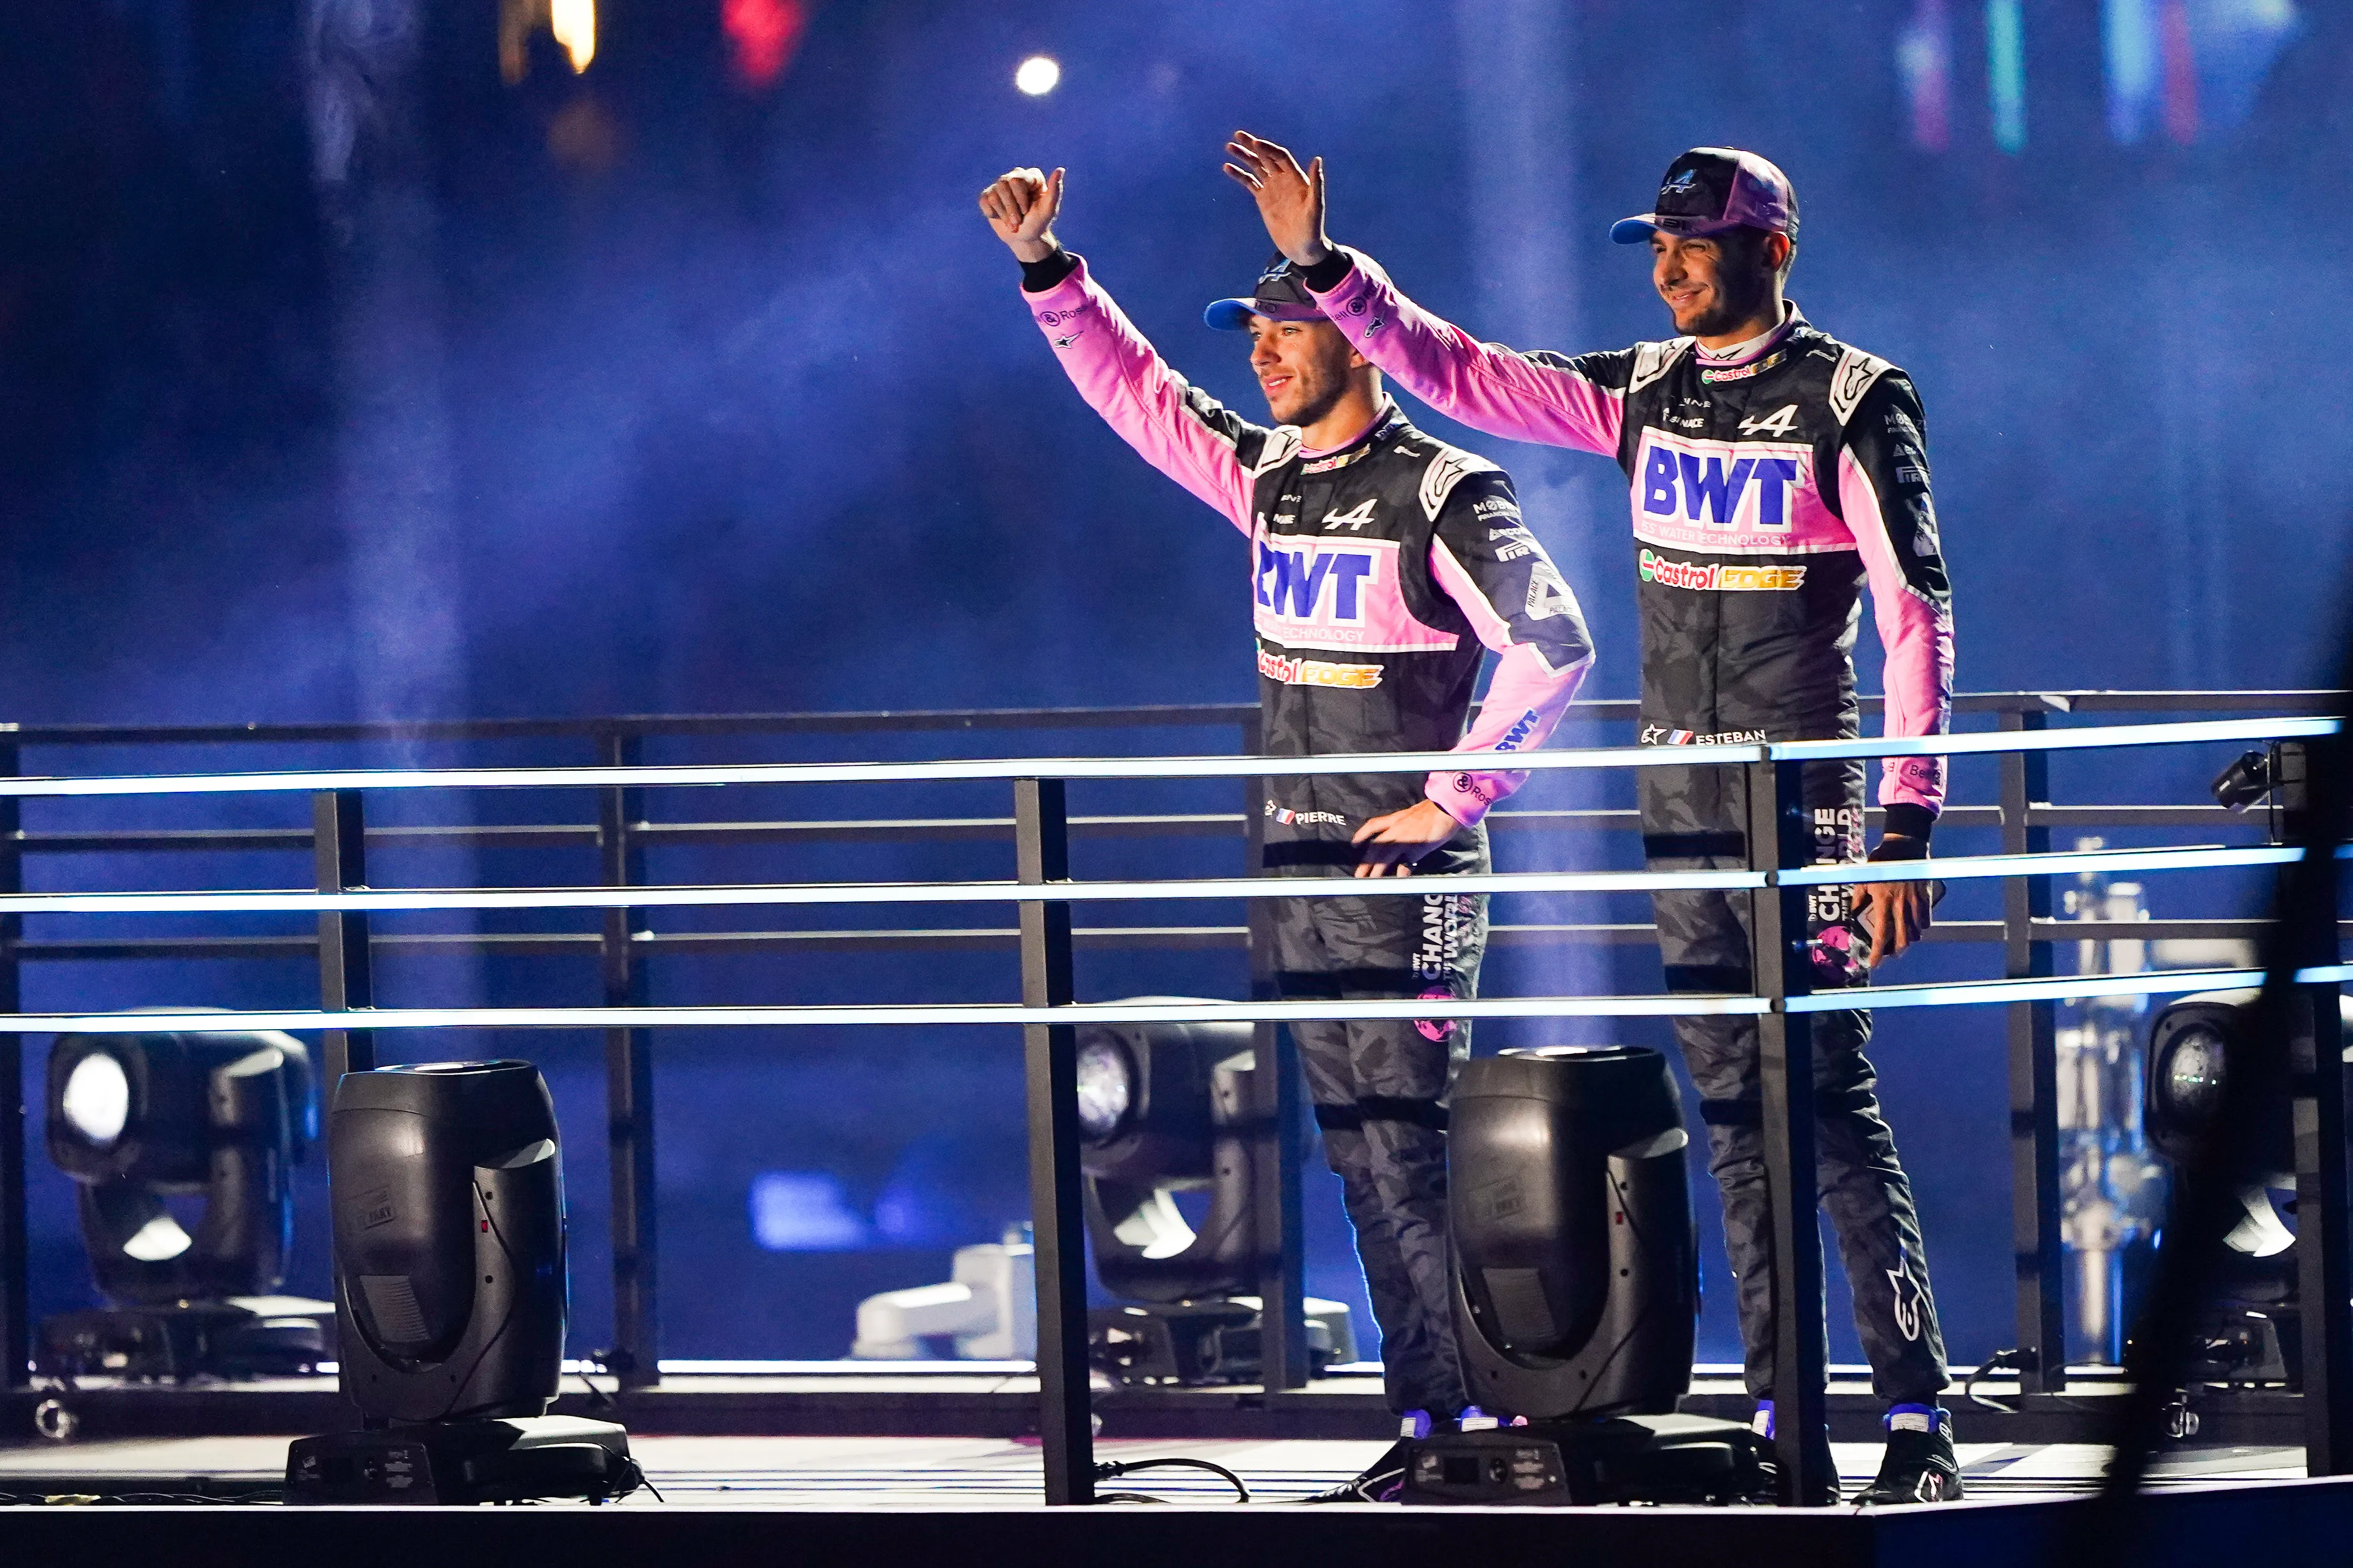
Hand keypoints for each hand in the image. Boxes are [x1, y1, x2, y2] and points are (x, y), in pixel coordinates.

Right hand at [978, 166, 1064, 263]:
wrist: (1025, 238)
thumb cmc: (1038, 223)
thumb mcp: (1049, 209)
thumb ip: (1055, 190)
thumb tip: (1060, 170)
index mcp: (1031, 176)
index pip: (1016, 181)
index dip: (1020, 200)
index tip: (1028, 211)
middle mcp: (1015, 176)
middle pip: (1003, 185)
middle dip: (1011, 208)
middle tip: (1019, 220)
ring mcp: (1000, 185)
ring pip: (993, 196)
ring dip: (1004, 215)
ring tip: (1012, 223)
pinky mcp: (988, 195)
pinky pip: (984, 201)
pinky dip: (993, 214)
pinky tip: (1001, 217)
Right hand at [1222, 131, 1331, 266]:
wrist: (1302, 247)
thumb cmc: (1313, 227)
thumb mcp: (1315, 206)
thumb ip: (1316, 183)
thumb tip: (1317, 159)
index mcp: (1296, 178)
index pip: (1279, 157)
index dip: (1268, 149)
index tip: (1255, 144)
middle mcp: (1283, 179)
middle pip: (1266, 157)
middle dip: (1252, 146)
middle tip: (1238, 135)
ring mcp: (1272, 188)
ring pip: (1256, 167)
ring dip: (1244, 157)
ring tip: (1230, 147)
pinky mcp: (1263, 199)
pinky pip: (1249, 183)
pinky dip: (1239, 175)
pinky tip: (1228, 167)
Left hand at [1350, 799, 1462, 878]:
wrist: (1447, 807)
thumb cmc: (1434, 809)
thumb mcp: (1415, 814)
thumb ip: (1406, 824)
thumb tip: (1403, 833)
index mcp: (1396, 819)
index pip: (1373, 825)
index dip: (1362, 834)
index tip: (1354, 843)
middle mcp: (1397, 829)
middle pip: (1376, 846)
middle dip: (1366, 861)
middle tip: (1359, 874)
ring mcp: (1406, 839)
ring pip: (1386, 856)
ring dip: (1378, 869)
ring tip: (1372, 879)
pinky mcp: (1417, 848)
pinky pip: (1406, 863)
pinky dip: (1402, 872)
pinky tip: (1400, 879)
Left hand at [1852, 844, 1933, 965]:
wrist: (1905, 847)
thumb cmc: (1882, 862)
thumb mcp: (1864, 878)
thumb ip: (1859, 897)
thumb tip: (1853, 911)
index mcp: (1883, 901)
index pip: (1881, 934)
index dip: (1878, 952)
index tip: (1874, 963)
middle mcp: (1901, 904)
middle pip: (1903, 938)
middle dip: (1897, 951)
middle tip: (1891, 954)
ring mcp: (1915, 901)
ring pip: (1916, 931)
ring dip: (1909, 940)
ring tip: (1902, 942)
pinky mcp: (1926, 897)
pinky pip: (1926, 919)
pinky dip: (1921, 927)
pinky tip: (1915, 928)